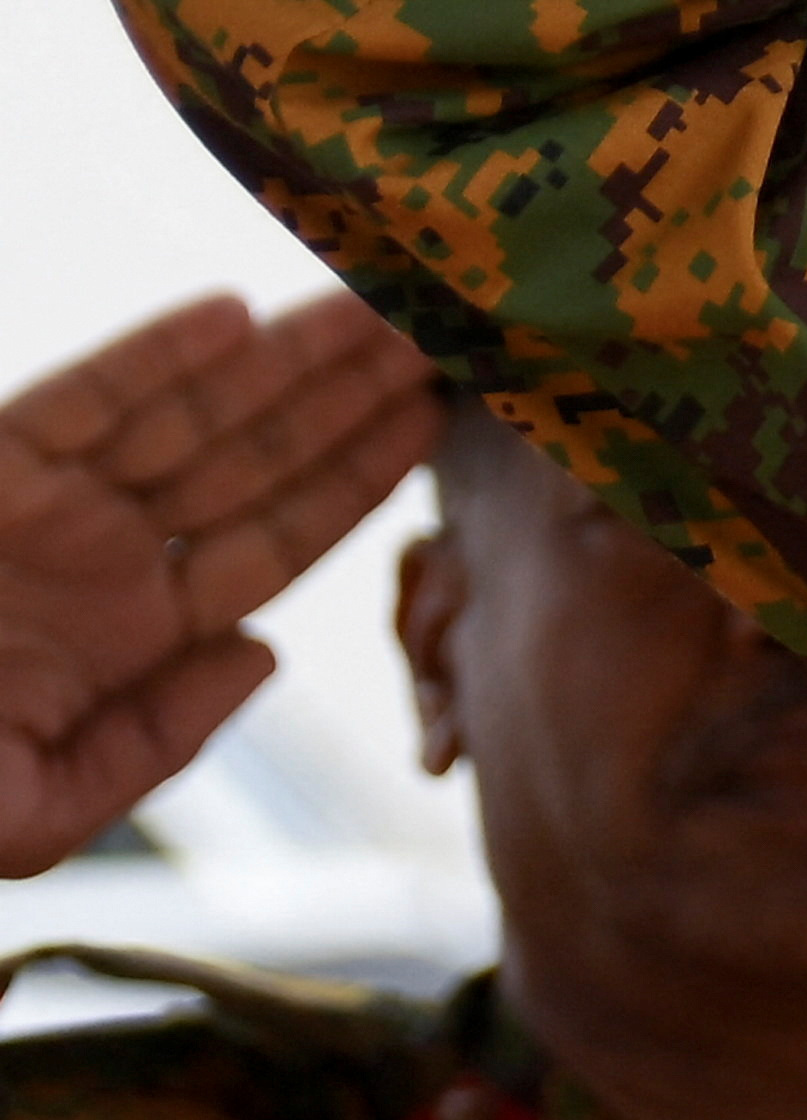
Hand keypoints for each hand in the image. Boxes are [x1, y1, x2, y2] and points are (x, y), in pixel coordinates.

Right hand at [0, 292, 440, 876]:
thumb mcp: (36, 812)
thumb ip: (157, 742)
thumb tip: (267, 658)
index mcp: (129, 635)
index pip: (275, 545)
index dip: (359, 481)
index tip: (439, 425)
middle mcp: (100, 557)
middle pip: (255, 460)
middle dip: (348, 396)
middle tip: (451, 329)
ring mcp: (42, 505)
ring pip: (189, 415)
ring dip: (284, 358)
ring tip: (380, 307)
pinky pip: (79, 402)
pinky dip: (150, 359)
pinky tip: (235, 320)